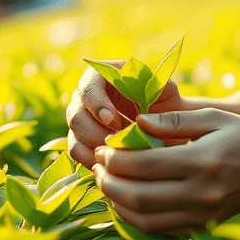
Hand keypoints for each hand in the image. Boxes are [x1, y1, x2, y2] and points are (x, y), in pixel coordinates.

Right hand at [65, 61, 185, 168]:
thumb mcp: (166, 92)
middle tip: (118, 142)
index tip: (113, 120)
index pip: (88, 87)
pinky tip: (111, 164)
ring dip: (95, 146)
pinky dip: (91, 158)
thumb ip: (158, 87)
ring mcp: (81, 119)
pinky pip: (76, 151)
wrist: (165, 126)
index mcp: (102, 76)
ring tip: (119, 153)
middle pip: (75, 114)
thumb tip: (148, 92)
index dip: (97, 104)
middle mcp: (85, 97)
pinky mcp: (81, 139)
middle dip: (95, 132)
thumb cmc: (165, 104)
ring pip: (74, 134)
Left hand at [91, 108, 239, 234]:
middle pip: (138, 197)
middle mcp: (200, 193)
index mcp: (202, 162)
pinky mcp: (202, 226)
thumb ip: (174, 119)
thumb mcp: (214, 117)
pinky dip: (135, 218)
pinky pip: (158, 229)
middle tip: (96, 166)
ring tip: (105, 183)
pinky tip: (125, 200)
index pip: (144, 166)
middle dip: (108, 182)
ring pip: (144, 219)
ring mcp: (201, 214)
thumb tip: (137, 122)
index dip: (115, 159)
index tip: (102, 149)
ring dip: (117, 203)